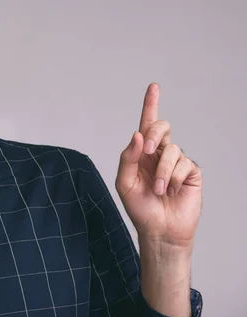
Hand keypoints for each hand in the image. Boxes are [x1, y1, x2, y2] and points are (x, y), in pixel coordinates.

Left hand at [115, 83, 201, 249]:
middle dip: (153, 134)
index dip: (150, 105)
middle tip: (146, 151)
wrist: (159, 230)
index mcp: (142, 153)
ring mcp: (176, 162)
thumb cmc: (140, 207)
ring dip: (162, 171)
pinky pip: (184, 164)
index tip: (154, 87)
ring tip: (158, 190)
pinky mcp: (191, 172)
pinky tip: (171, 191)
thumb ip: (127, 158)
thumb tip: (137, 135)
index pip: (146, 125)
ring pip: (171, 149)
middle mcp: (159, 153)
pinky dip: (173, 178)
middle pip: (160, 127)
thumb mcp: (124, 183)